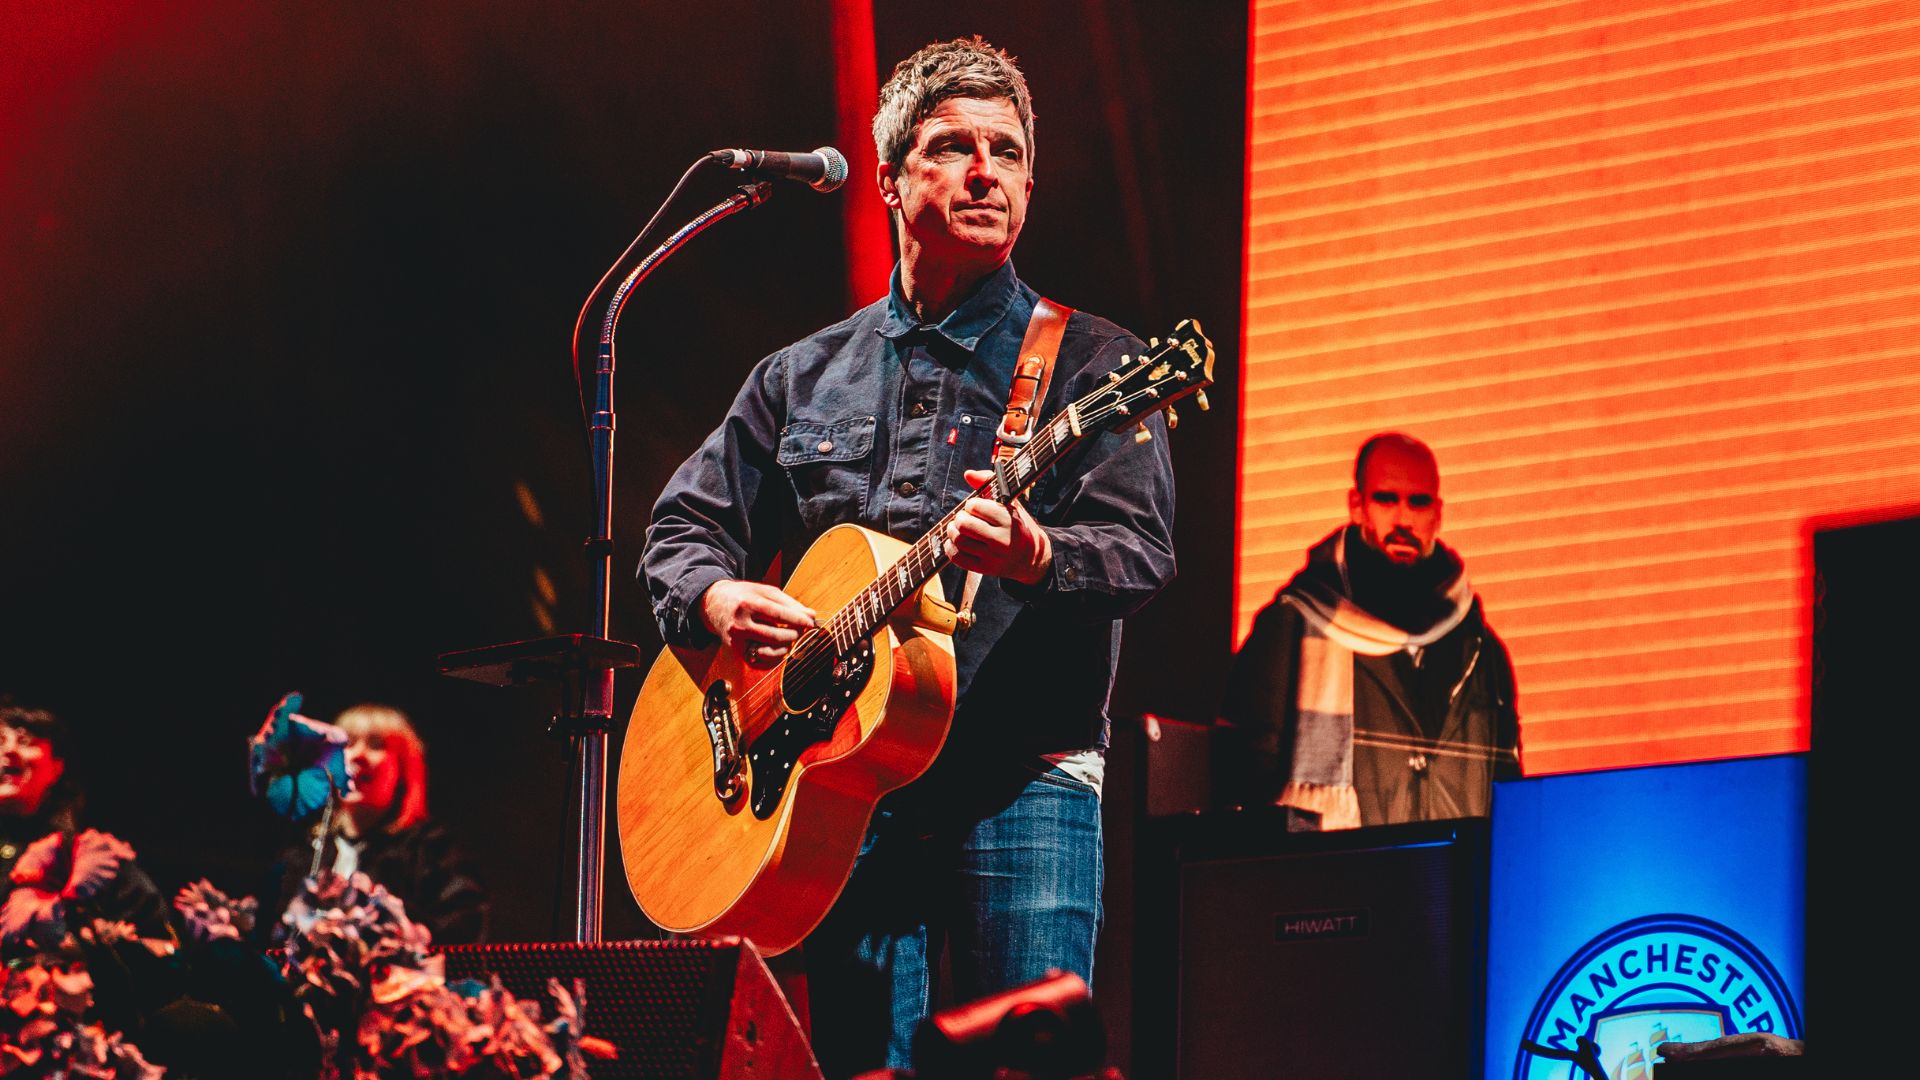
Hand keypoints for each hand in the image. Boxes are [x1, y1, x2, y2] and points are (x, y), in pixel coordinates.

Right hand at [700, 580, 816, 667]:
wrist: (713, 604)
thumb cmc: (744, 596)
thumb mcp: (764, 592)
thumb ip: (789, 603)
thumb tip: (811, 615)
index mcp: (747, 604)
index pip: (777, 614)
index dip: (797, 619)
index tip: (811, 622)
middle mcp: (739, 624)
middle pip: (775, 635)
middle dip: (794, 634)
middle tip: (801, 630)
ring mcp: (736, 640)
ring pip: (770, 650)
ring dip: (786, 645)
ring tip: (789, 636)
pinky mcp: (736, 651)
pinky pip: (761, 660)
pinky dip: (775, 655)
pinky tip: (778, 646)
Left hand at [944, 469, 1052, 584]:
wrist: (1032, 558)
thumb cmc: (1017, 525)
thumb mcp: (1011, 503)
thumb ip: (989, 483)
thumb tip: (968, 474)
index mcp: (1009, 519)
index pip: (975, 507)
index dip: (970, 505)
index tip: (975, 507)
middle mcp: (1002, 539)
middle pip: (963, 524)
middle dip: (959, 518)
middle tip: (963, 518)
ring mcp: (992, 557)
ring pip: (958, 541)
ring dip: (952, 531)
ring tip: (958, 529)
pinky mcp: (984, 569)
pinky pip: (957, 557)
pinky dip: (951, 547)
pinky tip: (957, 542)